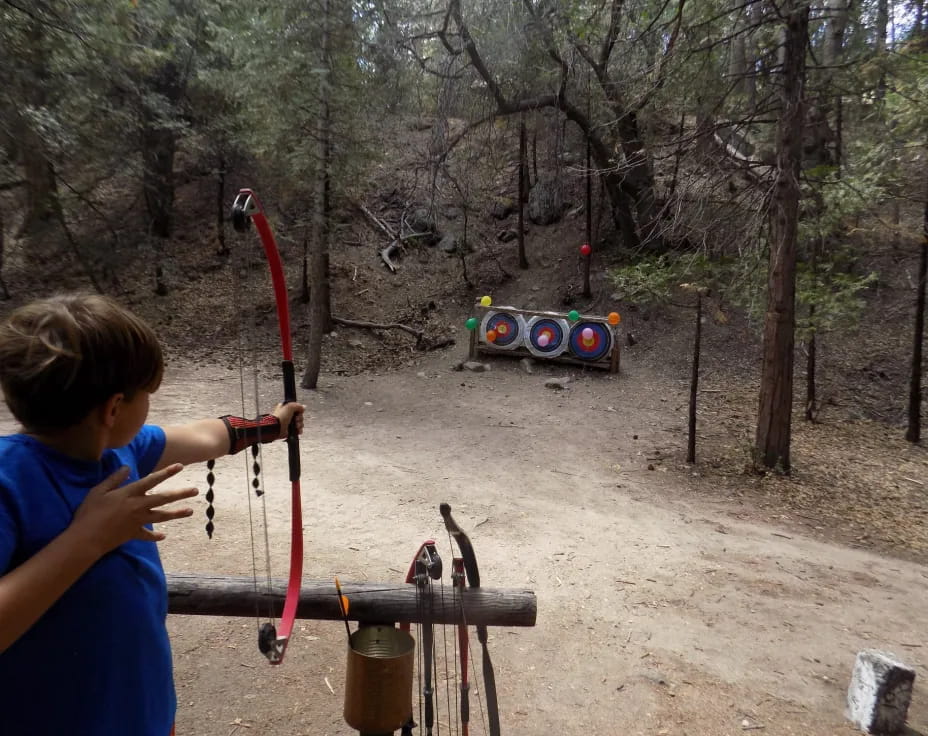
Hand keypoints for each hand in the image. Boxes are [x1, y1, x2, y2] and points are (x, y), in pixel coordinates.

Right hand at [70, 463, 197, 555]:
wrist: (86, 538)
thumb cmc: (89, 512)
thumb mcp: (98, 491)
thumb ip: (114, 479)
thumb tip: (127, 468)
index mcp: (129, 493)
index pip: (152, 480)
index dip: (167, 472)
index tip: (180, 466)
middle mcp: (138, 506)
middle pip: (164, 498)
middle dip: (181, 494)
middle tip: (196, 490)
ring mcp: (138, 521)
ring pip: (162, 516)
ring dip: (177, 514)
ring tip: (190, 511)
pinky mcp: (133, 534)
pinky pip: (147, 535)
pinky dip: (155, 536)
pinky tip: (163, 536)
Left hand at [273, 402, 304, 438]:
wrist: (277, 428)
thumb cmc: (281, 416)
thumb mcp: (290, 406)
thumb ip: (298, 405)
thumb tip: (303, 407)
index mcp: (285, 408)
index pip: (296, 408)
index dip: (299, 409)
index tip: (299, 411)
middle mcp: (287, 415)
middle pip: (299, 415)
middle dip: (300, 418)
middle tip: (296, 419)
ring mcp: (289, 423)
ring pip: (300, 423)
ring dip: (300, 424)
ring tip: (296, 426)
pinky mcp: (290, 430)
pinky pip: (298, 429)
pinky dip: (299, 430)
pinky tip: (297, 429)